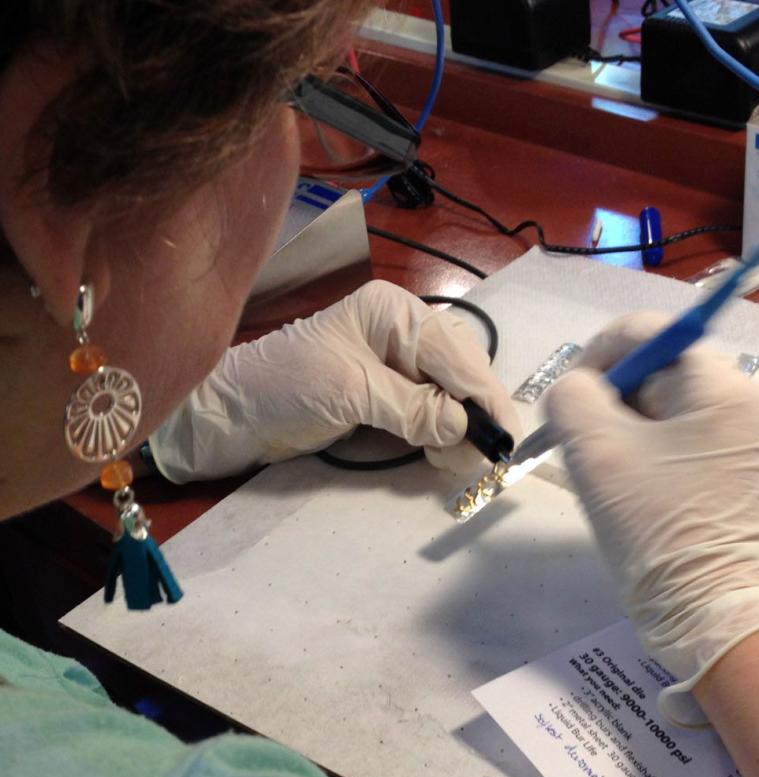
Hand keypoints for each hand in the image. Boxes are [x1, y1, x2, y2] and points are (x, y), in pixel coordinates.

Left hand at [149, 280, 518, 481]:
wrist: (231, 414)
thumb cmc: (282, 387)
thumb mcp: (350, 391)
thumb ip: (411, 408)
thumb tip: (464, 428)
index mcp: (393, 313)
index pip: (454, 352)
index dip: (483, 394)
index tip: (505, 435)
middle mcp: (402, 333)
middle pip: (461, 371)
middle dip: (476, 412)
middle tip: (485, 455)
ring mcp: (397, 365)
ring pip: (452, 395)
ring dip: (461, 428)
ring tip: (458, 461)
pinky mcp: (388, 395)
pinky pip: (431, 411)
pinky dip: (442, 434)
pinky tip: (441, 452)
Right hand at [546, 312, 758, 725]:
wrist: (711, 616)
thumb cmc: (656, 526)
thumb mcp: (596, 451)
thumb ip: (572, 395)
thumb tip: (578, 388)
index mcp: (725, 389)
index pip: (652, 333)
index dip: (598, 352)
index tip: (568, 394)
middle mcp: (750, 406)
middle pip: (661, 371)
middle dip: (612, 399)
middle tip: (582, 442)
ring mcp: (751, 443)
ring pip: (669, 409)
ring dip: (626, 427)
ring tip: (604, 470)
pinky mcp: (743, 475)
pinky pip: (685, 441)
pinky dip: (650, 451)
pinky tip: (632, 486)